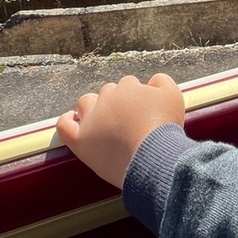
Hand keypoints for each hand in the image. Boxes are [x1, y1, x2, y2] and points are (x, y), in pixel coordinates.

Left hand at [55, 73, 184, 188]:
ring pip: (86, 103)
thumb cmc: (164, 128)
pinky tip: (71, 121)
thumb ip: (162, 81)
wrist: (153, 157)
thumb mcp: (173, 96)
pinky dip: (66, 121)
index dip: (136, 98)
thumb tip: (153, 80)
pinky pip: (64, 126)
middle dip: (117, 102)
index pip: (128, 85)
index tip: (143, 112)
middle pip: (108, 93)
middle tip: (128, 120)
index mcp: (127, 88)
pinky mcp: (81, 142)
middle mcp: (107, 99)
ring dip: (92, 107)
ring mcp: (91, 120)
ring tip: (103, 121)